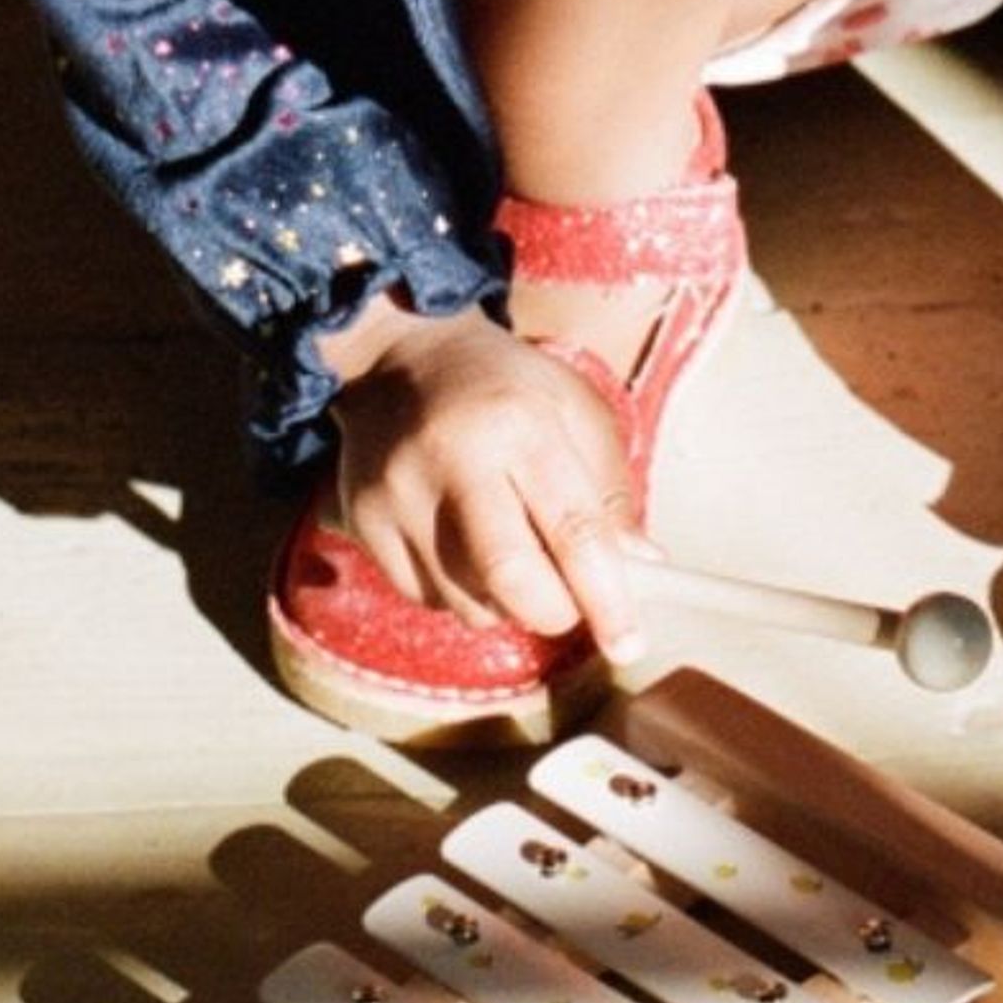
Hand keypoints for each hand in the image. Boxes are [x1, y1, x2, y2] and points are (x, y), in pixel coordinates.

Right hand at [313, 303, 647, 658]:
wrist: (400, 358)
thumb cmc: (506, 387)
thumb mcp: (575, 412)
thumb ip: (608, 491)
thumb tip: (639, 568)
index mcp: (521, 425)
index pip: (572, 530)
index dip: (606, 597)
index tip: (629, 644)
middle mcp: (453, 460)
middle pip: (508, 579)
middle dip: (553, 612)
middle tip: (570, 603)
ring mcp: (399, 494)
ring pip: (466, 601)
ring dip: (506, 604)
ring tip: (513, 552)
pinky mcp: (363, 521)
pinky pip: (425, 598)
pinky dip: (460, 593)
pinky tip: (464, 547)